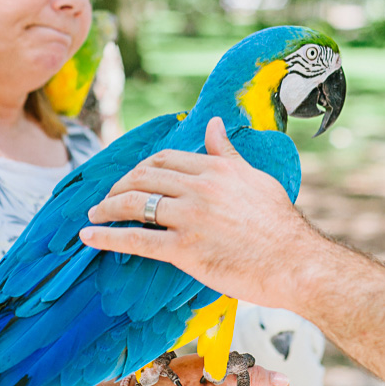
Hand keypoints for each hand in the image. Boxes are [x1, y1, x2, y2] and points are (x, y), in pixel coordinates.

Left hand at [82, 117, 325, 308]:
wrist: (295, 261)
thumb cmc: (280, 223)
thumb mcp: (255, 177)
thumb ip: (227, 153)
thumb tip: (213, 124)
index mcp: (215, 169)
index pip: (165, 160)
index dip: (142, 169)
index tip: (132, 179)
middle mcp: (199, 188)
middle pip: (143, 179)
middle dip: (119, 186)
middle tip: (107, 198)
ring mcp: (189, 218)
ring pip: (134, 205)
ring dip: (107, 208)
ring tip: (94, 215)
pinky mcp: (184, 250)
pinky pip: (137, 240)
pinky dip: (108, 238)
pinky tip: (90, 238)